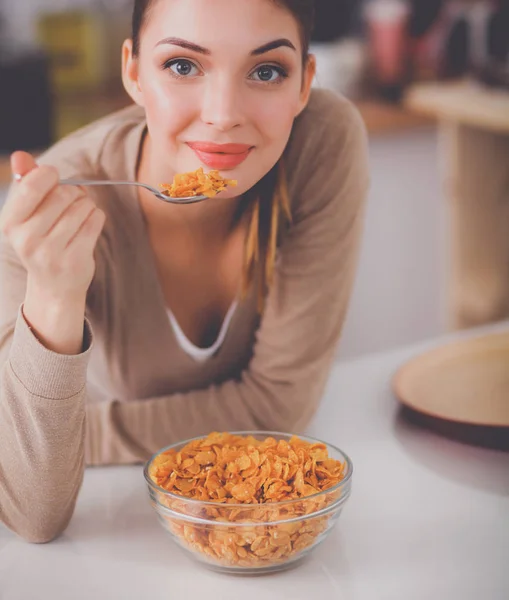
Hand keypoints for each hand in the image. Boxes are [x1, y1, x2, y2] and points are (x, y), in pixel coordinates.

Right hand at [0, 151, 104, 302]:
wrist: (53, 286)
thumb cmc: (41, 240)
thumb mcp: (27, 214)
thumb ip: (25, 183)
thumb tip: (21, 155)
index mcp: (10, 223)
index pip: (33, 186)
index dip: (50, 175)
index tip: (54, 179)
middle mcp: (27, 239)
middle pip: (64, 194)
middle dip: (73, 192)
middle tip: (71, 202)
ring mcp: (52, 252)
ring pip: (82, 206)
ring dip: (86, 205)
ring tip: (79, 216)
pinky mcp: (75, 259)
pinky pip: (95, 220)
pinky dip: (96, 216)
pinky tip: (88, 225)